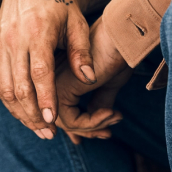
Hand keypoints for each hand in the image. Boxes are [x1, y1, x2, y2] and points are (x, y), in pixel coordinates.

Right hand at [0, 0, 97, 138]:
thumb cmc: (59, 6)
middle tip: (50, 134)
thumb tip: (89, 79)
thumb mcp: (77, 23)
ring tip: (40, 130)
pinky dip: (11, 104)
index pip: (39, 72)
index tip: (53, 120)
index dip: (45, 99)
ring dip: (22, 114)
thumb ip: (83, 52)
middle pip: (19, 87)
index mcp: (37, 32)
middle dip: (34, 115)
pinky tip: (27, 116)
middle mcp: (13, 39)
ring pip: (5, 90)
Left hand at [55, 17, 131, 144]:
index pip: (63, 113)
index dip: (84, 128)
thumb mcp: (105, 83)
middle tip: (108, 133)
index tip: (106, 131)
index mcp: (59, 77)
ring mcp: (52, 86)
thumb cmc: (115, 54)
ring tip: (114, 117)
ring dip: (94, 126)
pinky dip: (93, 122)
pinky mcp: (59, 90)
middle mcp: (51, 82)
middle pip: (63, 122)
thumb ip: (97, 102)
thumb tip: (96, 124)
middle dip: (88, 131)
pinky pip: (71, 121)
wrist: (119, 38)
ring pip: (66, 124)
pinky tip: (110, 114)